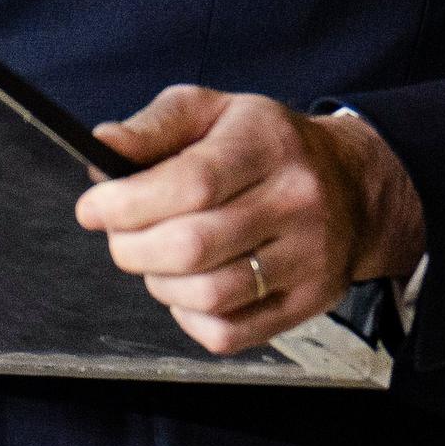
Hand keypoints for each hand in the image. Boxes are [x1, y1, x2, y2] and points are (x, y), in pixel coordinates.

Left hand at [73, 85, 426, 355]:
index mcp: (267, 144)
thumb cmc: (265, 145)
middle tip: (121, 236)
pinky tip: (189, 288)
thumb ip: (154, 126)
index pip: (190, 184)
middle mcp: (295, 202)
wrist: (351, 184)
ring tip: (157, 259)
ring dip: (158, 283)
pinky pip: (229, 334)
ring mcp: (308, 258)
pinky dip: (190, 319)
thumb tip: (102, 146)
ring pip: (207, 296)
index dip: (126, 204)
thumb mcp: (213, 111)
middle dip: (132, 248)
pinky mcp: (309, 302)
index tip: (93, 208)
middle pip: (192, 247)